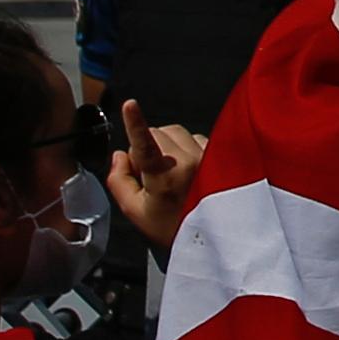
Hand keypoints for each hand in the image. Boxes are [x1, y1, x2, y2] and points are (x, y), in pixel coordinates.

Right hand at [104, 97, 212, 252]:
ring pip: (175, 132)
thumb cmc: (171, 225)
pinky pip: (195, 137)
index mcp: (164, 176)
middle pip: (155, 133)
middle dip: (146, 146)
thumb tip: (119, 155)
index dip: (134, 123)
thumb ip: (119, 180)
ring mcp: (207, 155)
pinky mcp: (219, 153)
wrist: (213, 235)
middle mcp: (188, 161)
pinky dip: (185, 146)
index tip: (130, 104)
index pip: (145, 144)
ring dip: (167, 144)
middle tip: (148, 173)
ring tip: (169, 171)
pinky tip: (187, 168)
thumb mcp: (135, 211)